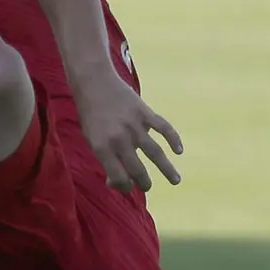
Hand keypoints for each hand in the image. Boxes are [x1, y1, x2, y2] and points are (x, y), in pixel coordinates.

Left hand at [75, 68, 182, 191]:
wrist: (94, 83)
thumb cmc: (91, 115)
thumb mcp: (91, 139)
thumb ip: (105, 158)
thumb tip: (116, 182)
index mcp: (102, 148)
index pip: (118, 177)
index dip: (124, 187)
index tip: (128, 187)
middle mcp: (119, 139)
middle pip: (137, 169)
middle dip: (144, 183)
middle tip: (148, 187)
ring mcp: (134, 125)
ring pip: (155, 152)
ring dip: (167, 169)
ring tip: (176, 181)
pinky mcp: (144, 112)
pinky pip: (163, 128)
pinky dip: (173, 139)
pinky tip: (179, 150)